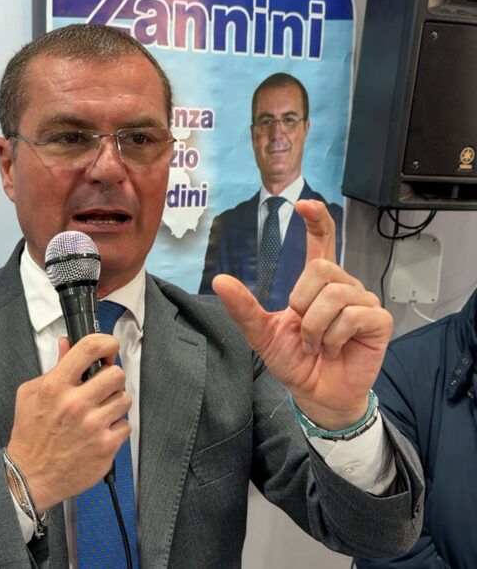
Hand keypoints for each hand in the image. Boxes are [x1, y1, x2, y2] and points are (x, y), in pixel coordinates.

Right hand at [6, 333, 129, 512]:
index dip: (106, 342)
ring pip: (124, 399)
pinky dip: (116, 427)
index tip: (109, 346)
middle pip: (116, 373)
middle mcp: (75, 404)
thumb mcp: (31, 394)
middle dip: (111, 378)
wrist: (30, 476)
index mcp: (55, 387)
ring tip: (100, 411)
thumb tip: (66, 345)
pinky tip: (100, 431)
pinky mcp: (105, 446)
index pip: (89, 348)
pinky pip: (125, 425)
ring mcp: (93, 426)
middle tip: (102, 386)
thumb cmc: (30, 436)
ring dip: (115, 403)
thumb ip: (53, 367)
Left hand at [212, 200, 391, 429]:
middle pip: (322, 268)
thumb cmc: (295, 360)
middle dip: (303, 301)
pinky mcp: (379, 321)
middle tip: (303, 330)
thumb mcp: (262, 333)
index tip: (304, 205)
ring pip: (335, 294)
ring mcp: (364, 302)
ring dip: (316, 326)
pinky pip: (353, 315)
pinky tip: (334, 349)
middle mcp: (343, 287)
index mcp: (317, 284)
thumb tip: (220, 281)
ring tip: (317, 344)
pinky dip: (334, 336)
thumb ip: (244, 308)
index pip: (322, 241)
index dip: (317, 220)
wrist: (315, 394)